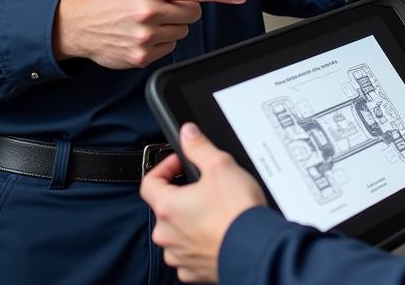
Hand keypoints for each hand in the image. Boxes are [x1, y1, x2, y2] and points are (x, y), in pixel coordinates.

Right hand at [52, 0, 247, 68]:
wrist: (74, 25)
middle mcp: (148, 13)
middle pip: (193, 12)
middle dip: (184, 7)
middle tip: (162, 3)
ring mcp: (145, 38)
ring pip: (183, 31)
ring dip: (173, 24)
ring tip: (147, 18)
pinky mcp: (141, 57)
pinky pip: (169, 48)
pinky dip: (162, 41)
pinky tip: (141, 33)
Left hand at [141, 123, 266, 283]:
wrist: (255, 249)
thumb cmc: (237, 212)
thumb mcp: (220, 165)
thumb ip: (199, 146)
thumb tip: (188, 133)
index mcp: (168, 207)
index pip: (149, 182)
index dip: (165, 167)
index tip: (180, 163)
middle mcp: (168, 234)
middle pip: (164, 207)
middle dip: (181, 193)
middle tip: (204, 186)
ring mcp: (179, 255)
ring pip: (176, 231)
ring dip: (189, 220)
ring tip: (214, 210)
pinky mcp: (193, 270)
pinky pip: (188, 252)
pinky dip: (198, 242)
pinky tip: (216, 231)